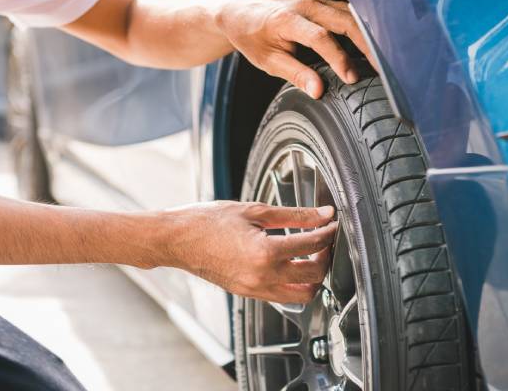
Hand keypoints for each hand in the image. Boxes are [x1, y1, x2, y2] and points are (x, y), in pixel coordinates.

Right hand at [168, 201, 337, 303]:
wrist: (176, 239)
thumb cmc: (207, 221)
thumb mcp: (254, 210)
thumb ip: (294, 215)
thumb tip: (322, 214)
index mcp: (265, 252)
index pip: (312, 245)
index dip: (327, 232)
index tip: (331, 222)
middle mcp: (263, 276)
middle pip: (314, 275)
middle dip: (325, 257)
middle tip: (324, 240)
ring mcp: (255, 289)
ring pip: (302, 295)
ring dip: (313, 277)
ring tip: (311, 256)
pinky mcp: (248, 294)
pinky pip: (282, 297)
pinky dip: (294, 285)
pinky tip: (290, 265)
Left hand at [216, 0, 375, 98]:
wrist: (245, 12)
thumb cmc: (254, 37)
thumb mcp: (268, 61)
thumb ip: (295, 74)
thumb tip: (318, 91)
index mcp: (287, 20)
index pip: (320, 38)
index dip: (338, 58)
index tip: (351, 78)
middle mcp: (306, 6)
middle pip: (344, 21)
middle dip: (365, 46)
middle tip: (379, 70)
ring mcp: (317, 2)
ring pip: (351, 15)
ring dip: (368, 37)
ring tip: (381, 61)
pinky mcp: (324, 4)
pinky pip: (348, 14)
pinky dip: (362, 30)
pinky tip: (371, 47)